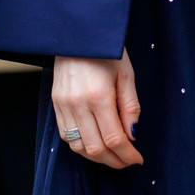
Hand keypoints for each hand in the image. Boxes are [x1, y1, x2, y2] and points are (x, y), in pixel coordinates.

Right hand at [52, 50, 142, 168]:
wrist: (78, 33)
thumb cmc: (106, 50)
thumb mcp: (126, 74)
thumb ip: (130, 106)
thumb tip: (133, 135)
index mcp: (98, 96)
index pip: (114, 139)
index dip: (128, 155)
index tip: (138, 159)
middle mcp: (77, 104)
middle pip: (95, 149)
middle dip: (115, 161)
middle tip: (128, 161)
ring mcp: (63, 105)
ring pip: (78, 147)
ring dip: (97, 158)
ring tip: (113, 156)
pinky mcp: (55, 104)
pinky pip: (66, 136)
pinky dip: (81, 146)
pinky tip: (95, 144)